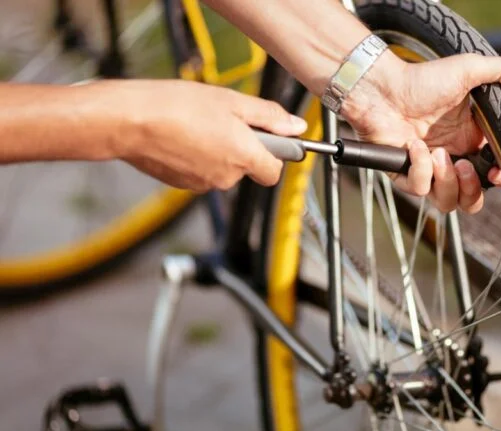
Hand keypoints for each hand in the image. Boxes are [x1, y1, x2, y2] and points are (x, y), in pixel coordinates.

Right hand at [99, 80, 306, 191]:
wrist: (129, 121)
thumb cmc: (177, 107)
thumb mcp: (231, 101)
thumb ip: (269, 116)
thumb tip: (296, 127)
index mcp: (244, 157)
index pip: (274, 171)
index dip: (273, 153)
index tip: (268, 136)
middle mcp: (227, 178)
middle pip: (247, 168)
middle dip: (241, 147)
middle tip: (223, 120)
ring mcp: (203, 184)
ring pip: (222, 169)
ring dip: (217, 150)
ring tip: (197, 125)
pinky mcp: (181, 185)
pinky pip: (200, 171)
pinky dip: (196, 156)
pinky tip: (182, 137)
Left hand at [341, 52, 500, 213]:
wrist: (383, 86)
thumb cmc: (423, 78)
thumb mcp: (470, 68)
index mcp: (471, 141)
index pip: (492, 175)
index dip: (499, 182)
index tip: (497, 175)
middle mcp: (452, 159)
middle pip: (471, 200)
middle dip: (472, 191)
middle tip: (463, 166)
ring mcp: (427, 170)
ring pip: (447, 203)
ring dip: (447, 183)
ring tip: (439, 155)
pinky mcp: (404, 174)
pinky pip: (419, 189)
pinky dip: (420, 169)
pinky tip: (414, 145)